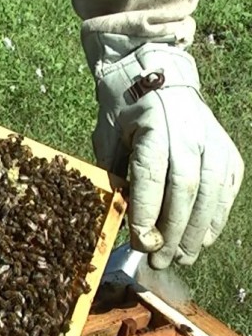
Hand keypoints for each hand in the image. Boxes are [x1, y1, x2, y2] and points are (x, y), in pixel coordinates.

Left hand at [87, 34, 243, 268]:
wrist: (156, 73)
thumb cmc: (123, 111)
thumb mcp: (108, 137)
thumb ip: (116, 174)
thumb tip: (123, 218)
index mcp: (155, 130)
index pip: (152, 179)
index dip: (147, 214)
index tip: (140, 243)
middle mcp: (189, 135)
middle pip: (185, 192)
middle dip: (173, 232)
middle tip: (160, 262)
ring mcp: (213, 142)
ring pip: (210, 195)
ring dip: (197, 233)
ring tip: (183, 259)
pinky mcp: (227, 151)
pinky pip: (226, 191)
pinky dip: (216, 218)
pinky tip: (204, 240)